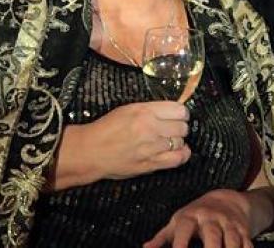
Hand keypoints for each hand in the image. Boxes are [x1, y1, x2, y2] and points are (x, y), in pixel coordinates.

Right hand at [51, 101, 190, 189]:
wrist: (91, 151)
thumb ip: (151, 110)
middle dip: (180, 127)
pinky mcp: (151, 164)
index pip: (179, 110)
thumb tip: (171, 111)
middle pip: (182, 126)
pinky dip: (182, 155)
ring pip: (180, 142)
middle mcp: (151, 128)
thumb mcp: (128, 109)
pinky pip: (177, 159)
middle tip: (173, 129)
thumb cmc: (106, 129)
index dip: (181, 113)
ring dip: (178, 141)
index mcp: (145, 111)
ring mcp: (152, 147)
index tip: (178, 116)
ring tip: (170, 140)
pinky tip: (179, 152)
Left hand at [143, 189, 254, 247]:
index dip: (180, 244)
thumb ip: (162, 238)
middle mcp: (211, 219)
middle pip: (212, 236)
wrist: (227, 199)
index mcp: (191, 217)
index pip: (185, 230)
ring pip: (232, 241)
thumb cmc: (196, 216)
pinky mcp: (243, 230)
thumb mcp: (178, 222)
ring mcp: (229, 224)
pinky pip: (247, 243)